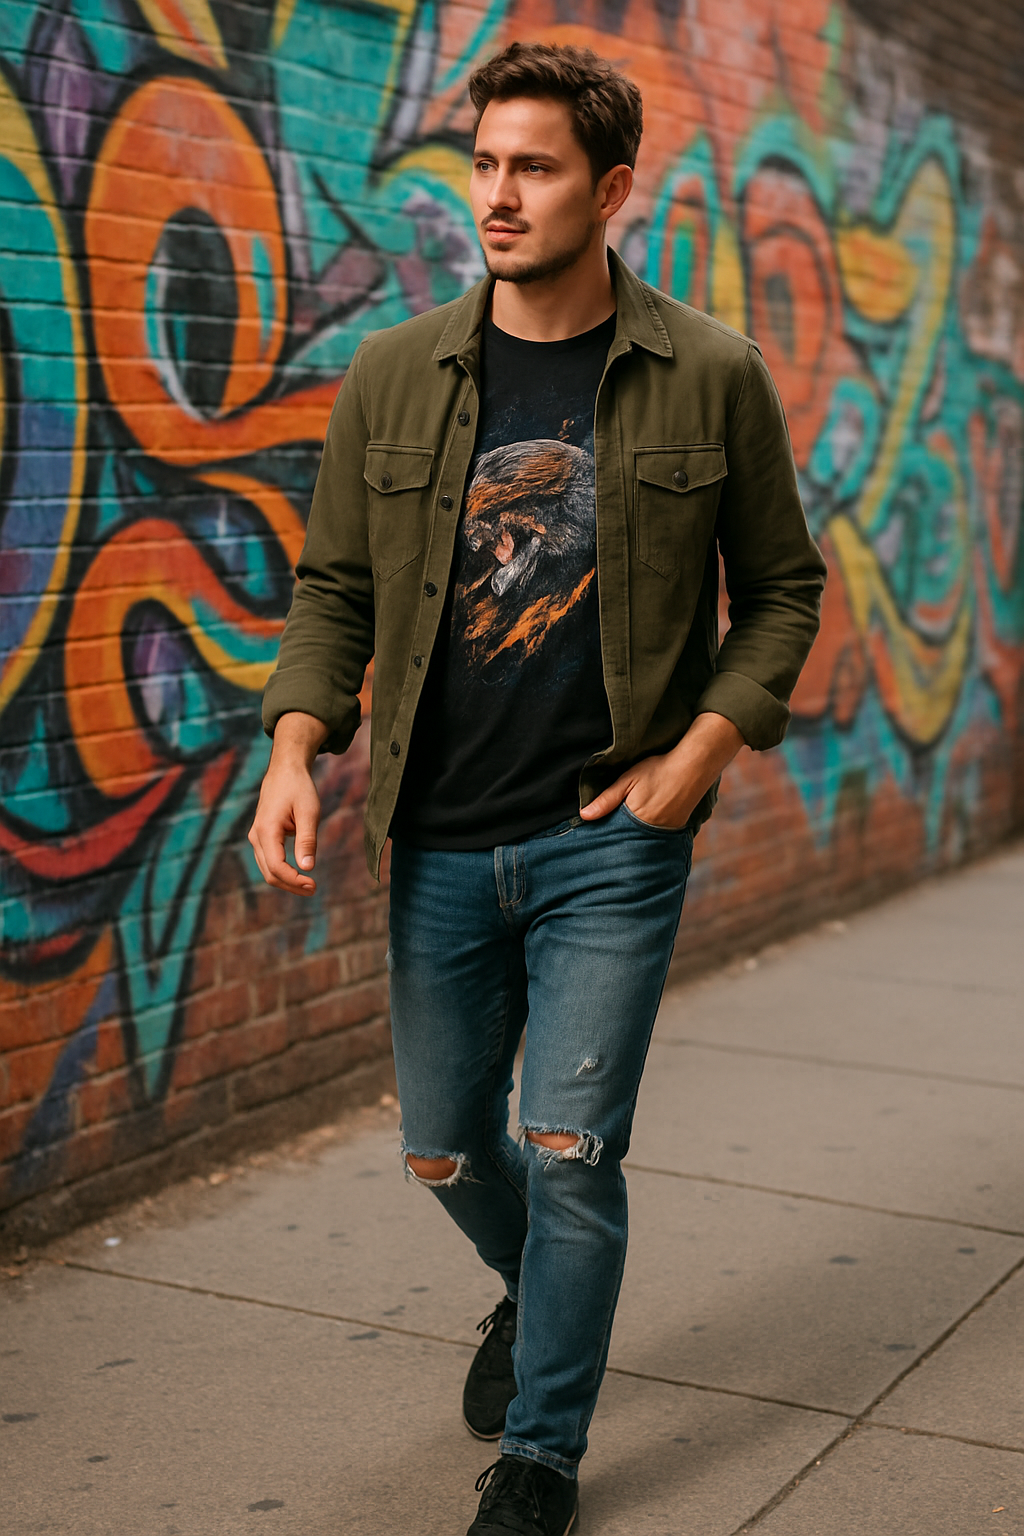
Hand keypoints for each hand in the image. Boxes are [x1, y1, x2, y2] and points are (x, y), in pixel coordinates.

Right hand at [248, 713, 327, 894]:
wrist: (285, 770)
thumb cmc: (299, 788)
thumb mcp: (309, 812)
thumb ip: (307, 840)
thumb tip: (307, 867)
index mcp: (266, 830)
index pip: (277, 867)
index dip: (294, 880)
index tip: (313, 884)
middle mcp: (256, 836)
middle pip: (270, 873)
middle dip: (291, 885)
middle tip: (314, 889)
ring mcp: (256, 837)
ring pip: (267, 869)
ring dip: (287, 881)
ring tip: (309, 885)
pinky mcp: (261, 837)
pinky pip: (268, 861)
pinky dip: (282, 871)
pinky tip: (299, 873)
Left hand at [580, 713, 744, 829]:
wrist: (692, 767)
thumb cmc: (657, 770)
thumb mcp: (627, 780)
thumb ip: (606, 799)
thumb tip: (584, 816)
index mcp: (635, 820)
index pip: (613, 835)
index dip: (604, 833)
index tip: (593, 837)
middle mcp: (650, 832)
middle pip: (628, 840)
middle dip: (618, 839)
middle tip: (606, 839)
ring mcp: (665, 832)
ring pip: (642, 840)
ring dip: (633, 837)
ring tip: (623, 835)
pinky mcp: (675, 829)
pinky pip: (656, 837)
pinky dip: (648, 834)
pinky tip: (642, 829)